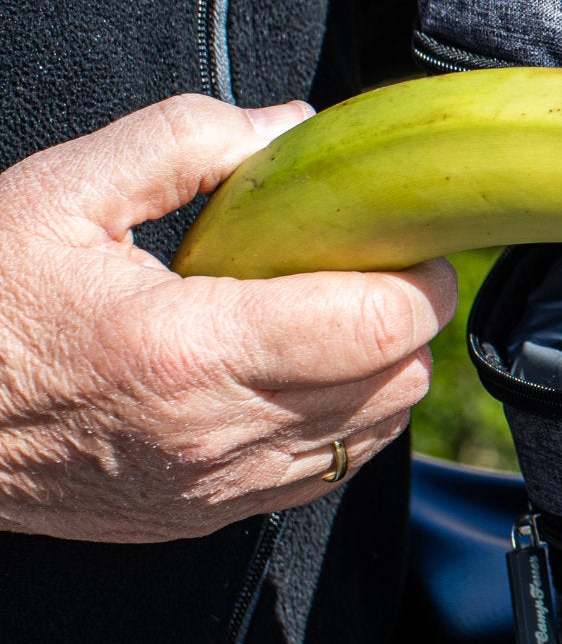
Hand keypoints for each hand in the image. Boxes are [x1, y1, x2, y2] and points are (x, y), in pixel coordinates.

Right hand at [0, 98, 455, 543]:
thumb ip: (185, 144)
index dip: (417, 275)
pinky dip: (344, 422)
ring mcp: (222, 485)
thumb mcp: (61, 194)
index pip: (381, 324)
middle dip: (406, 318)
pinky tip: (300, 375)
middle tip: (366, 268)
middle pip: (398, 381)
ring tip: (332, 318)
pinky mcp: (214, 515)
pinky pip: (332, 472)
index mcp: (192, 348)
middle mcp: (222, 431)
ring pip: (377, 433)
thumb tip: (293, 128)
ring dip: (381, 373)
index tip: (401, 239)